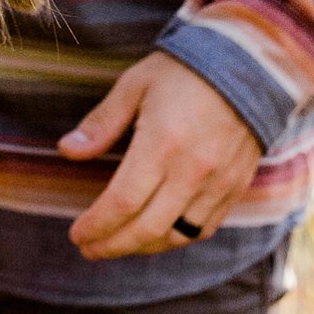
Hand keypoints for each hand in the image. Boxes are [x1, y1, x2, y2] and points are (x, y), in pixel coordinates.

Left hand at [59, 51, 263, 261]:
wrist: (246, 63)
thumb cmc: (182, 71)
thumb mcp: (135, 85)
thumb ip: (102, 123)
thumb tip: (67, 150)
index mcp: (162, 143)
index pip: (122, 202)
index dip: (97, 225)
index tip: (77, 234)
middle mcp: (192, 170)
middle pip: (147, 228)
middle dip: (112, 245)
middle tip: (89, 249)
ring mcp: (217, 183)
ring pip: (176, 236)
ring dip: (142, 247)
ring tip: (118, 243)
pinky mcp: (235, 188)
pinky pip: (203, 229)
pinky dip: (176, 239)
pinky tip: (156, 235)